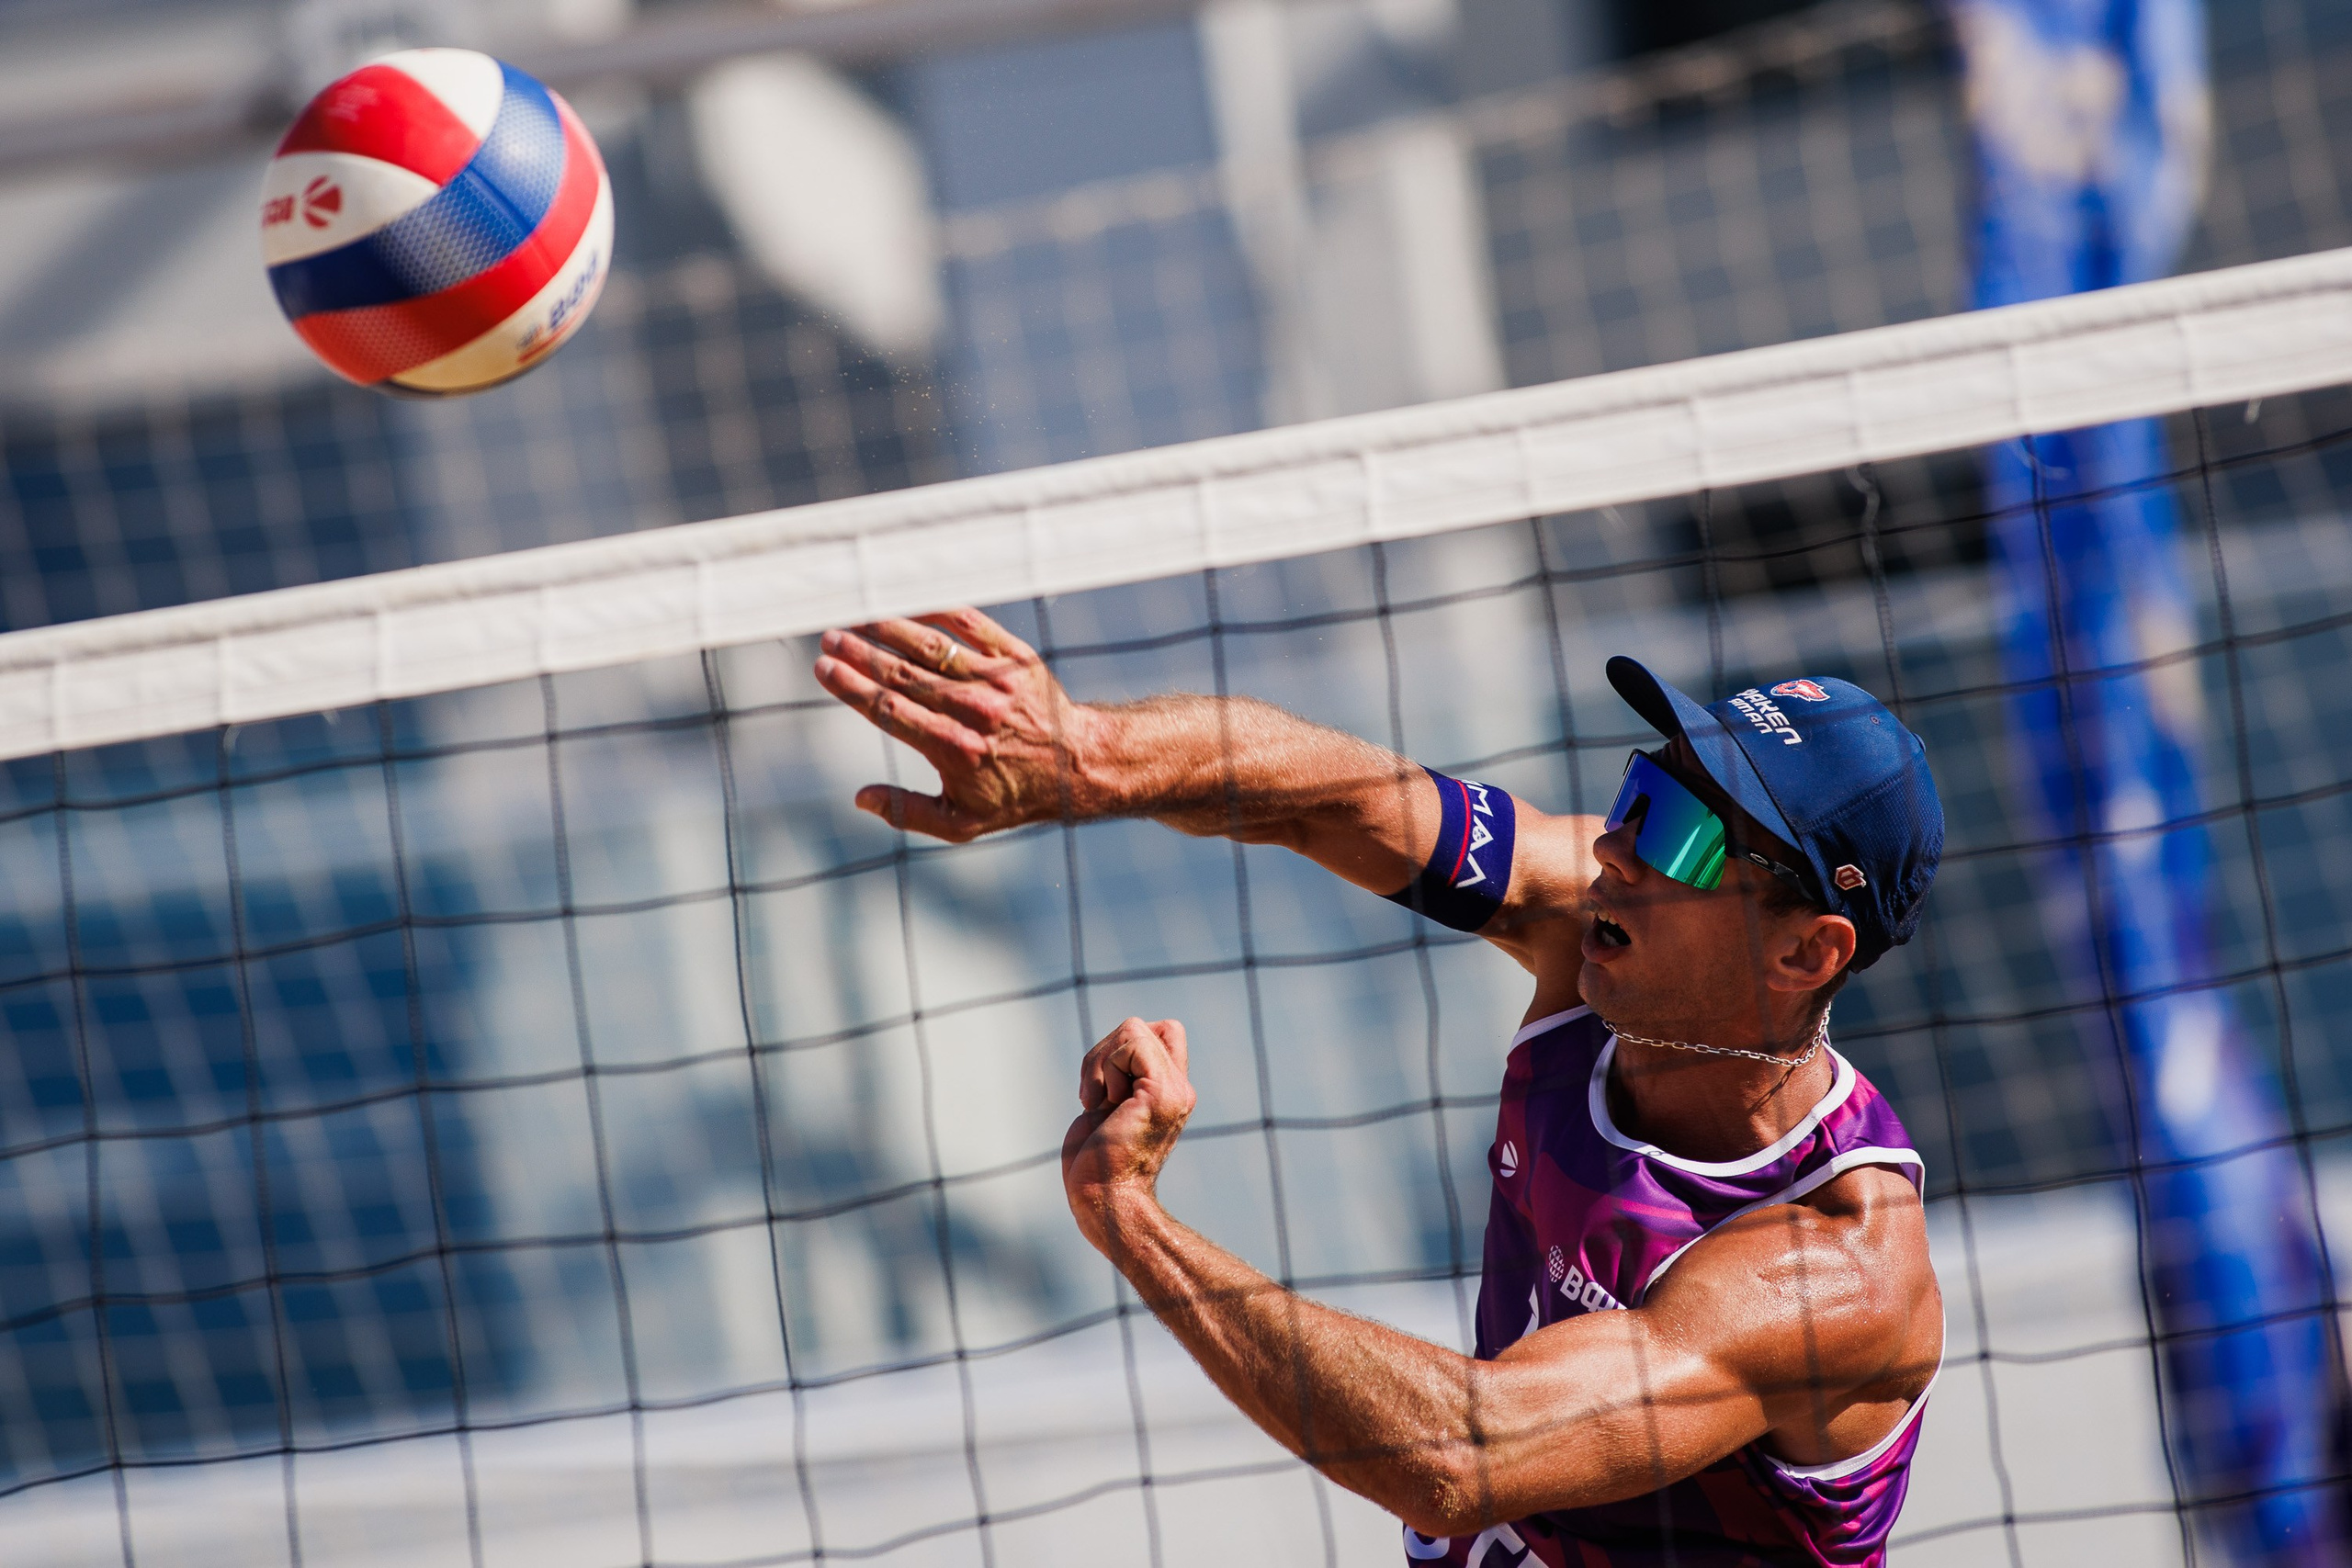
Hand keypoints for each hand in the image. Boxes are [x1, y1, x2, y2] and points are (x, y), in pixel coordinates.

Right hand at [813, 609, 1103, 841]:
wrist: (1078, 765)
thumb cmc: (1014, 796)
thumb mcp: (962, 823)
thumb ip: (907, 812)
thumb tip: (859, 799)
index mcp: (953, 749)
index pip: (888, 709)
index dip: (851, 687)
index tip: (823, 669)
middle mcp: (973, 711)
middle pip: (901, 673)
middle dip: (859, 653)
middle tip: (829, 638)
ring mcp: (996, 680)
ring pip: (930, 645)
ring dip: (889, 627)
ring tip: (858, 616)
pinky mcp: (1015, 657)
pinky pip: (970, 624)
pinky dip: (936, 610)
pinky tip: (909, 603)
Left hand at [1061, 1017, 1196, 1253]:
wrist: (1103, 1199)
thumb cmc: (1094, 1166)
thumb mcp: (1105, 1110)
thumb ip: (1119, 1079)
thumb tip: (1110, 1050)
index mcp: (1168, 1092)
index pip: (1164, 1032)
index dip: (1125, 1045)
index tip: (1105, 1088)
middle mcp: (1179, 1088)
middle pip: (1142, 1026)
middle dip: (1106, 1049)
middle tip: (1097, 1095)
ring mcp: (1174, 1089)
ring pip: (1133, 1028)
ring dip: (1100, 1061)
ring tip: (1098, 1103)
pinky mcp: (1161, 1092)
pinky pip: (1132, 1041)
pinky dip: (1103, 1067)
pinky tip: (1101, 1103)